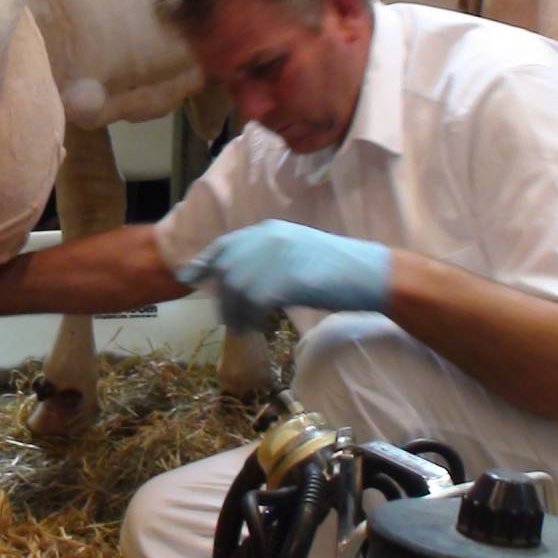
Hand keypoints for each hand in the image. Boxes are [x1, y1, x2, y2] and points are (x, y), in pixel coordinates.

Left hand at [177, 220, 392, 332]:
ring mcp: (274, 257)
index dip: (204, 262)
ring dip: (235, 312)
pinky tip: (259, 328)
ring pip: (235, 288)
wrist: (369, 274)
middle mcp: (267, 238)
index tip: (188, 277)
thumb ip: (268, 258)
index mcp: (270, 228)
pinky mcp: (282, 280)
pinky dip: (251, 319)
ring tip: (244, 328)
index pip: (225, 244)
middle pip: (226, 268)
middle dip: (222, 296)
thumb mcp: (297, 252)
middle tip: (228, 319)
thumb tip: (239, 279)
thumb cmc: (339, 267)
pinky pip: (252, 303)